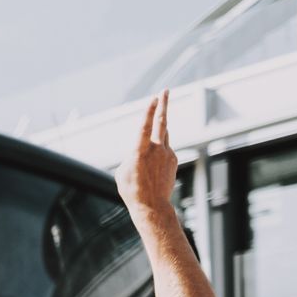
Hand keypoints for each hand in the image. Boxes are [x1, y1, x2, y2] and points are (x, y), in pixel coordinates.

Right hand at [117, 90, 176, 216]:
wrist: (152, 206)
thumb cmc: (132, 190)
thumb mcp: (122, 171)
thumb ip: (132, 155)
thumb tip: (142, 151)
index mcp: (140, 151)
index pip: (145, 126)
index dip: (148, 111)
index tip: (153, 98)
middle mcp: (156, 149)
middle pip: (161, 122)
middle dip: (163, 105)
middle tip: (165, 91)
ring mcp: (167, 153)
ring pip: (163, 134)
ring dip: (159, 126)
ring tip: (155, 125)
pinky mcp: (173, 159)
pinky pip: (164, 149)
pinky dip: (158, 152)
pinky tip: (153, 166)